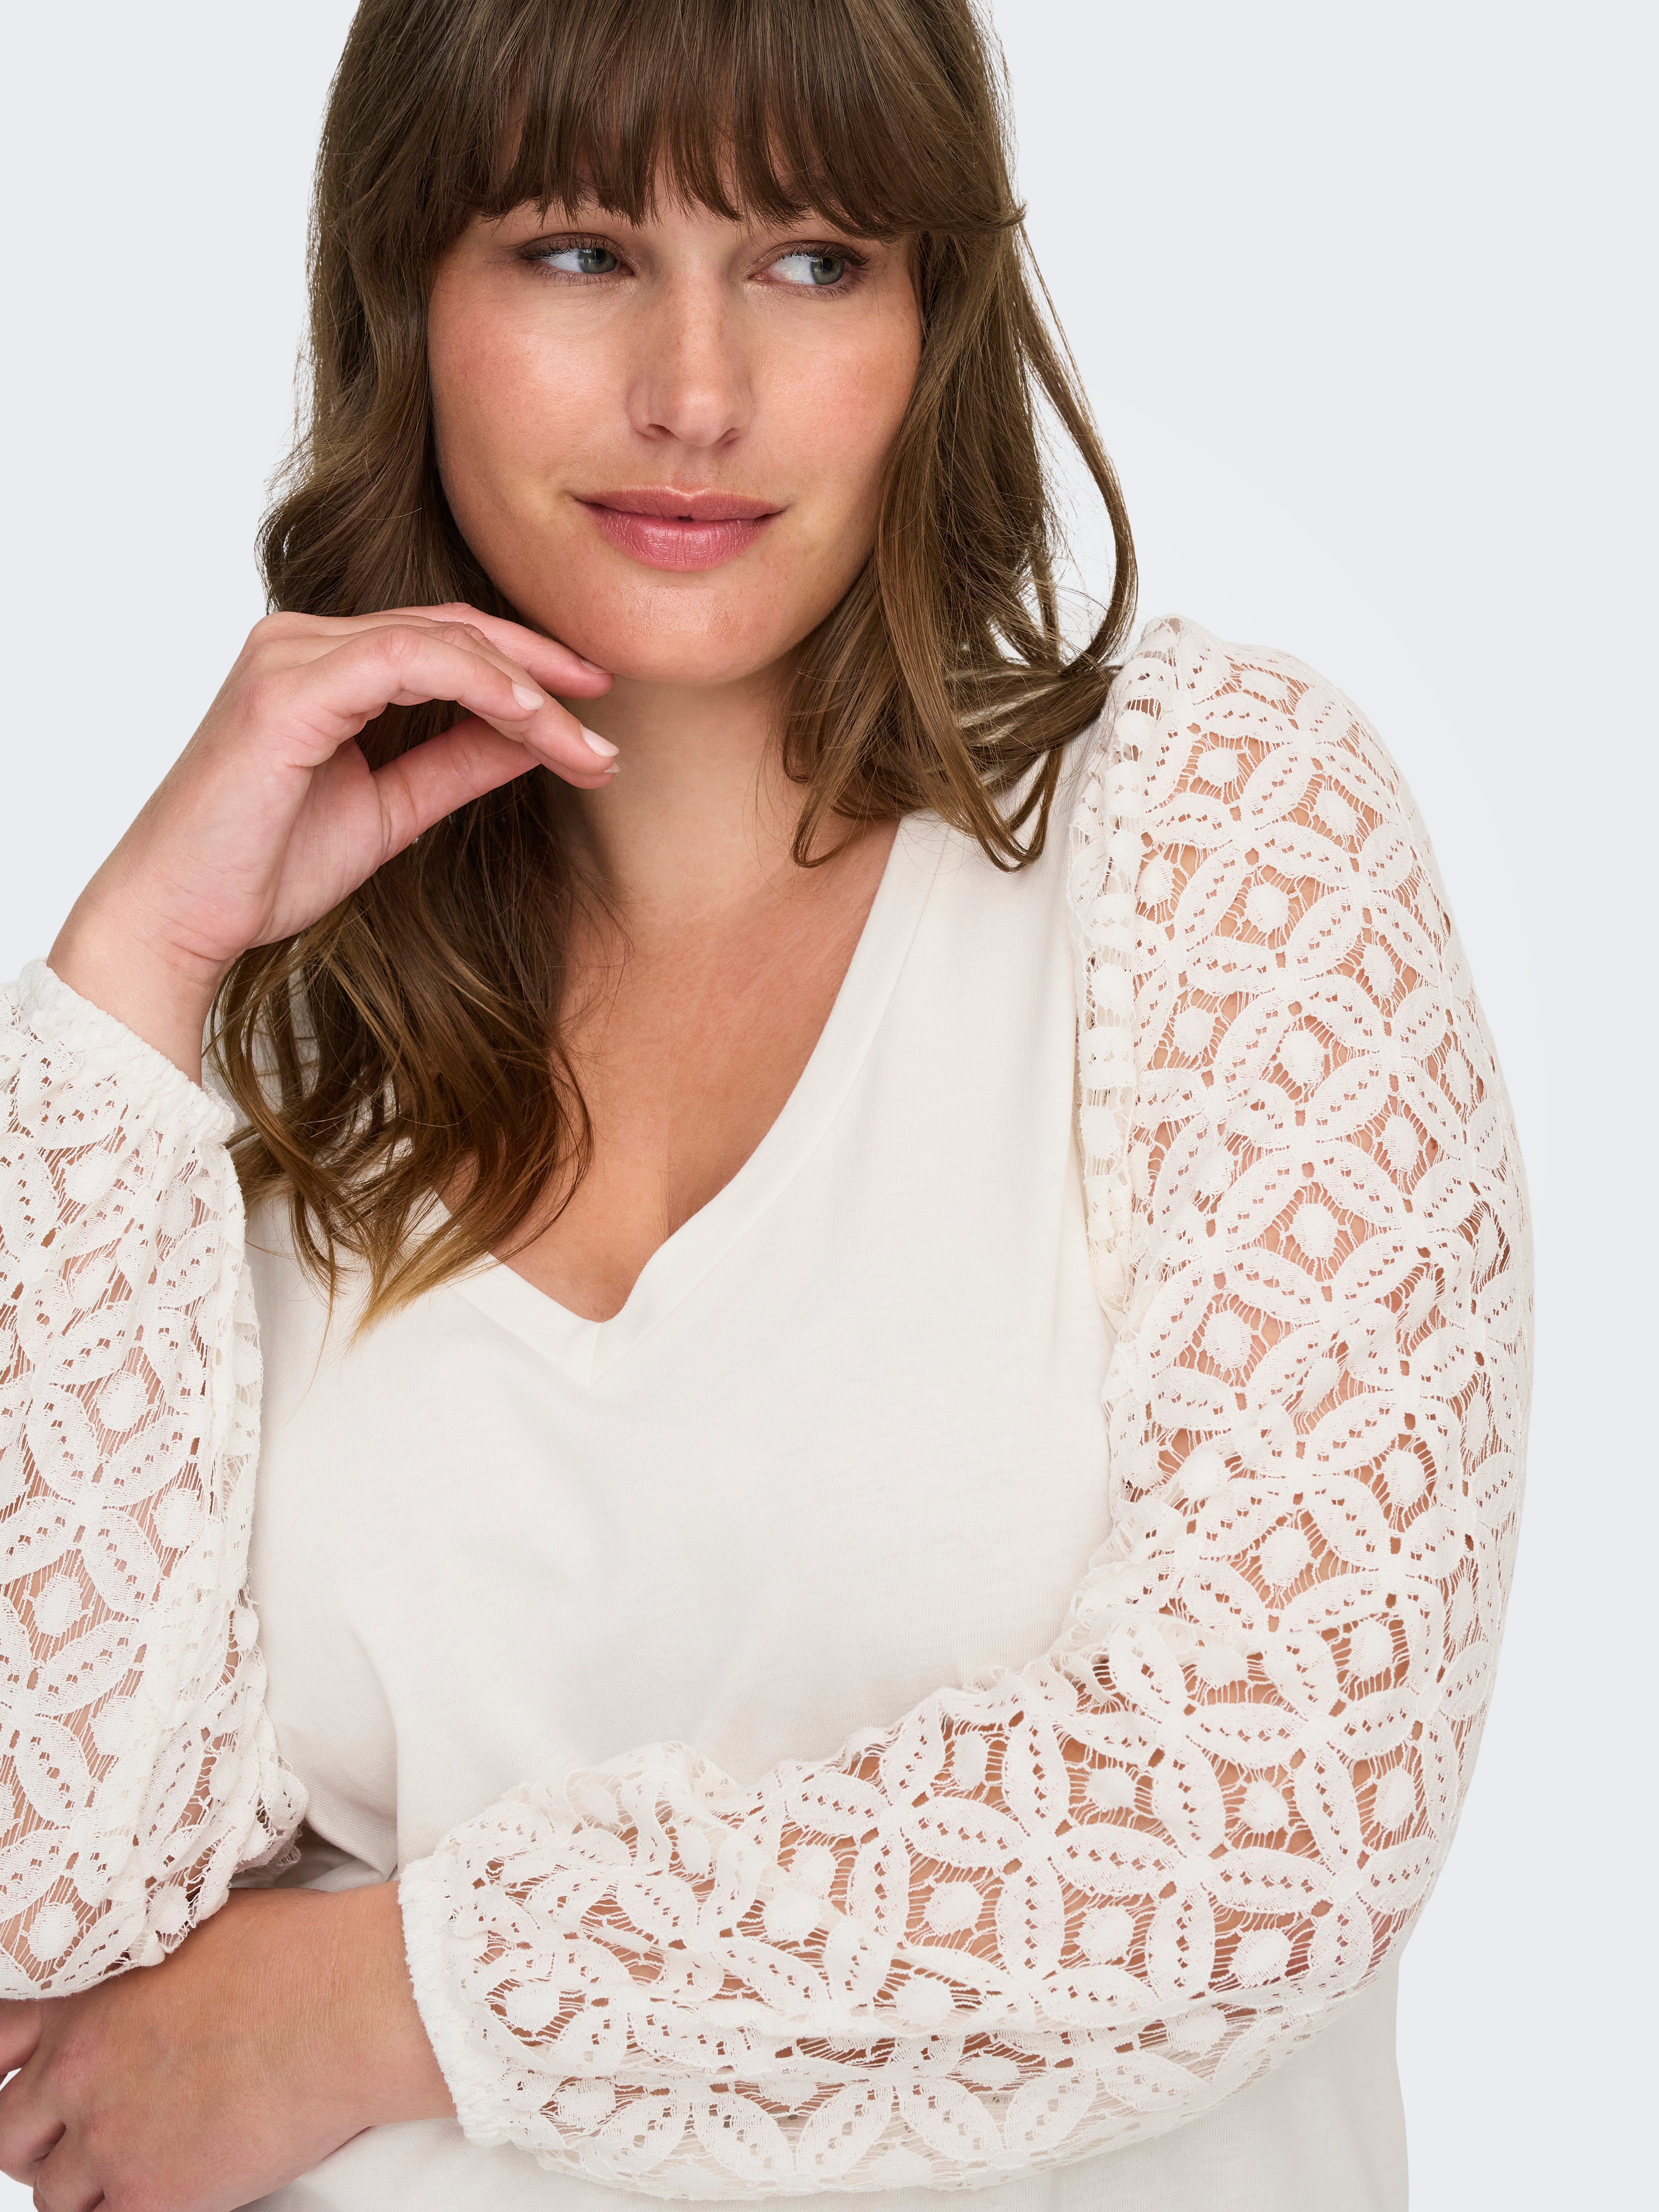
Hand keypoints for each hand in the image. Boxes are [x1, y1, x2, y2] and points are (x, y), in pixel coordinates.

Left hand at [0, 1883, 449, 2210]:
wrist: (350, 2005)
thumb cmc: (296, 1953)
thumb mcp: (195, 1926)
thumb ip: (140, 1967)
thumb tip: (139, 1980)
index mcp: (84, 2001)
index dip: (10, 2068)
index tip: (36, 2082)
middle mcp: (78, 2071)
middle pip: (8, 2133)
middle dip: (39, 2137)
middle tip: (84, 2134)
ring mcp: (109, 2139)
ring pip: (51, 2194)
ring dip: (83, 2184)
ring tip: (138, 2161)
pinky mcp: (152, 2196)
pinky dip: (122, 2211)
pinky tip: (165, 2189)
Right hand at [47, 604, 615, 1077]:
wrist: (183, 917)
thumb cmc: (266, 867)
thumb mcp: (392, 809)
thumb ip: (457, 763)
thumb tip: (535, 737)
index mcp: (322, 665)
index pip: (445, 641)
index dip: (526, 666)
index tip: (593, 707)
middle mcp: (302, 642)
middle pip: (451, 628)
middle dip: (541, 667)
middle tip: (608, 702)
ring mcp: (290, 656)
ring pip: (439, 640)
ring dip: (525, 685)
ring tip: (582, 734)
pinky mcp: (286, 688)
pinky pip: (404, 659)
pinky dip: (477, 682)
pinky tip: (529, 716)